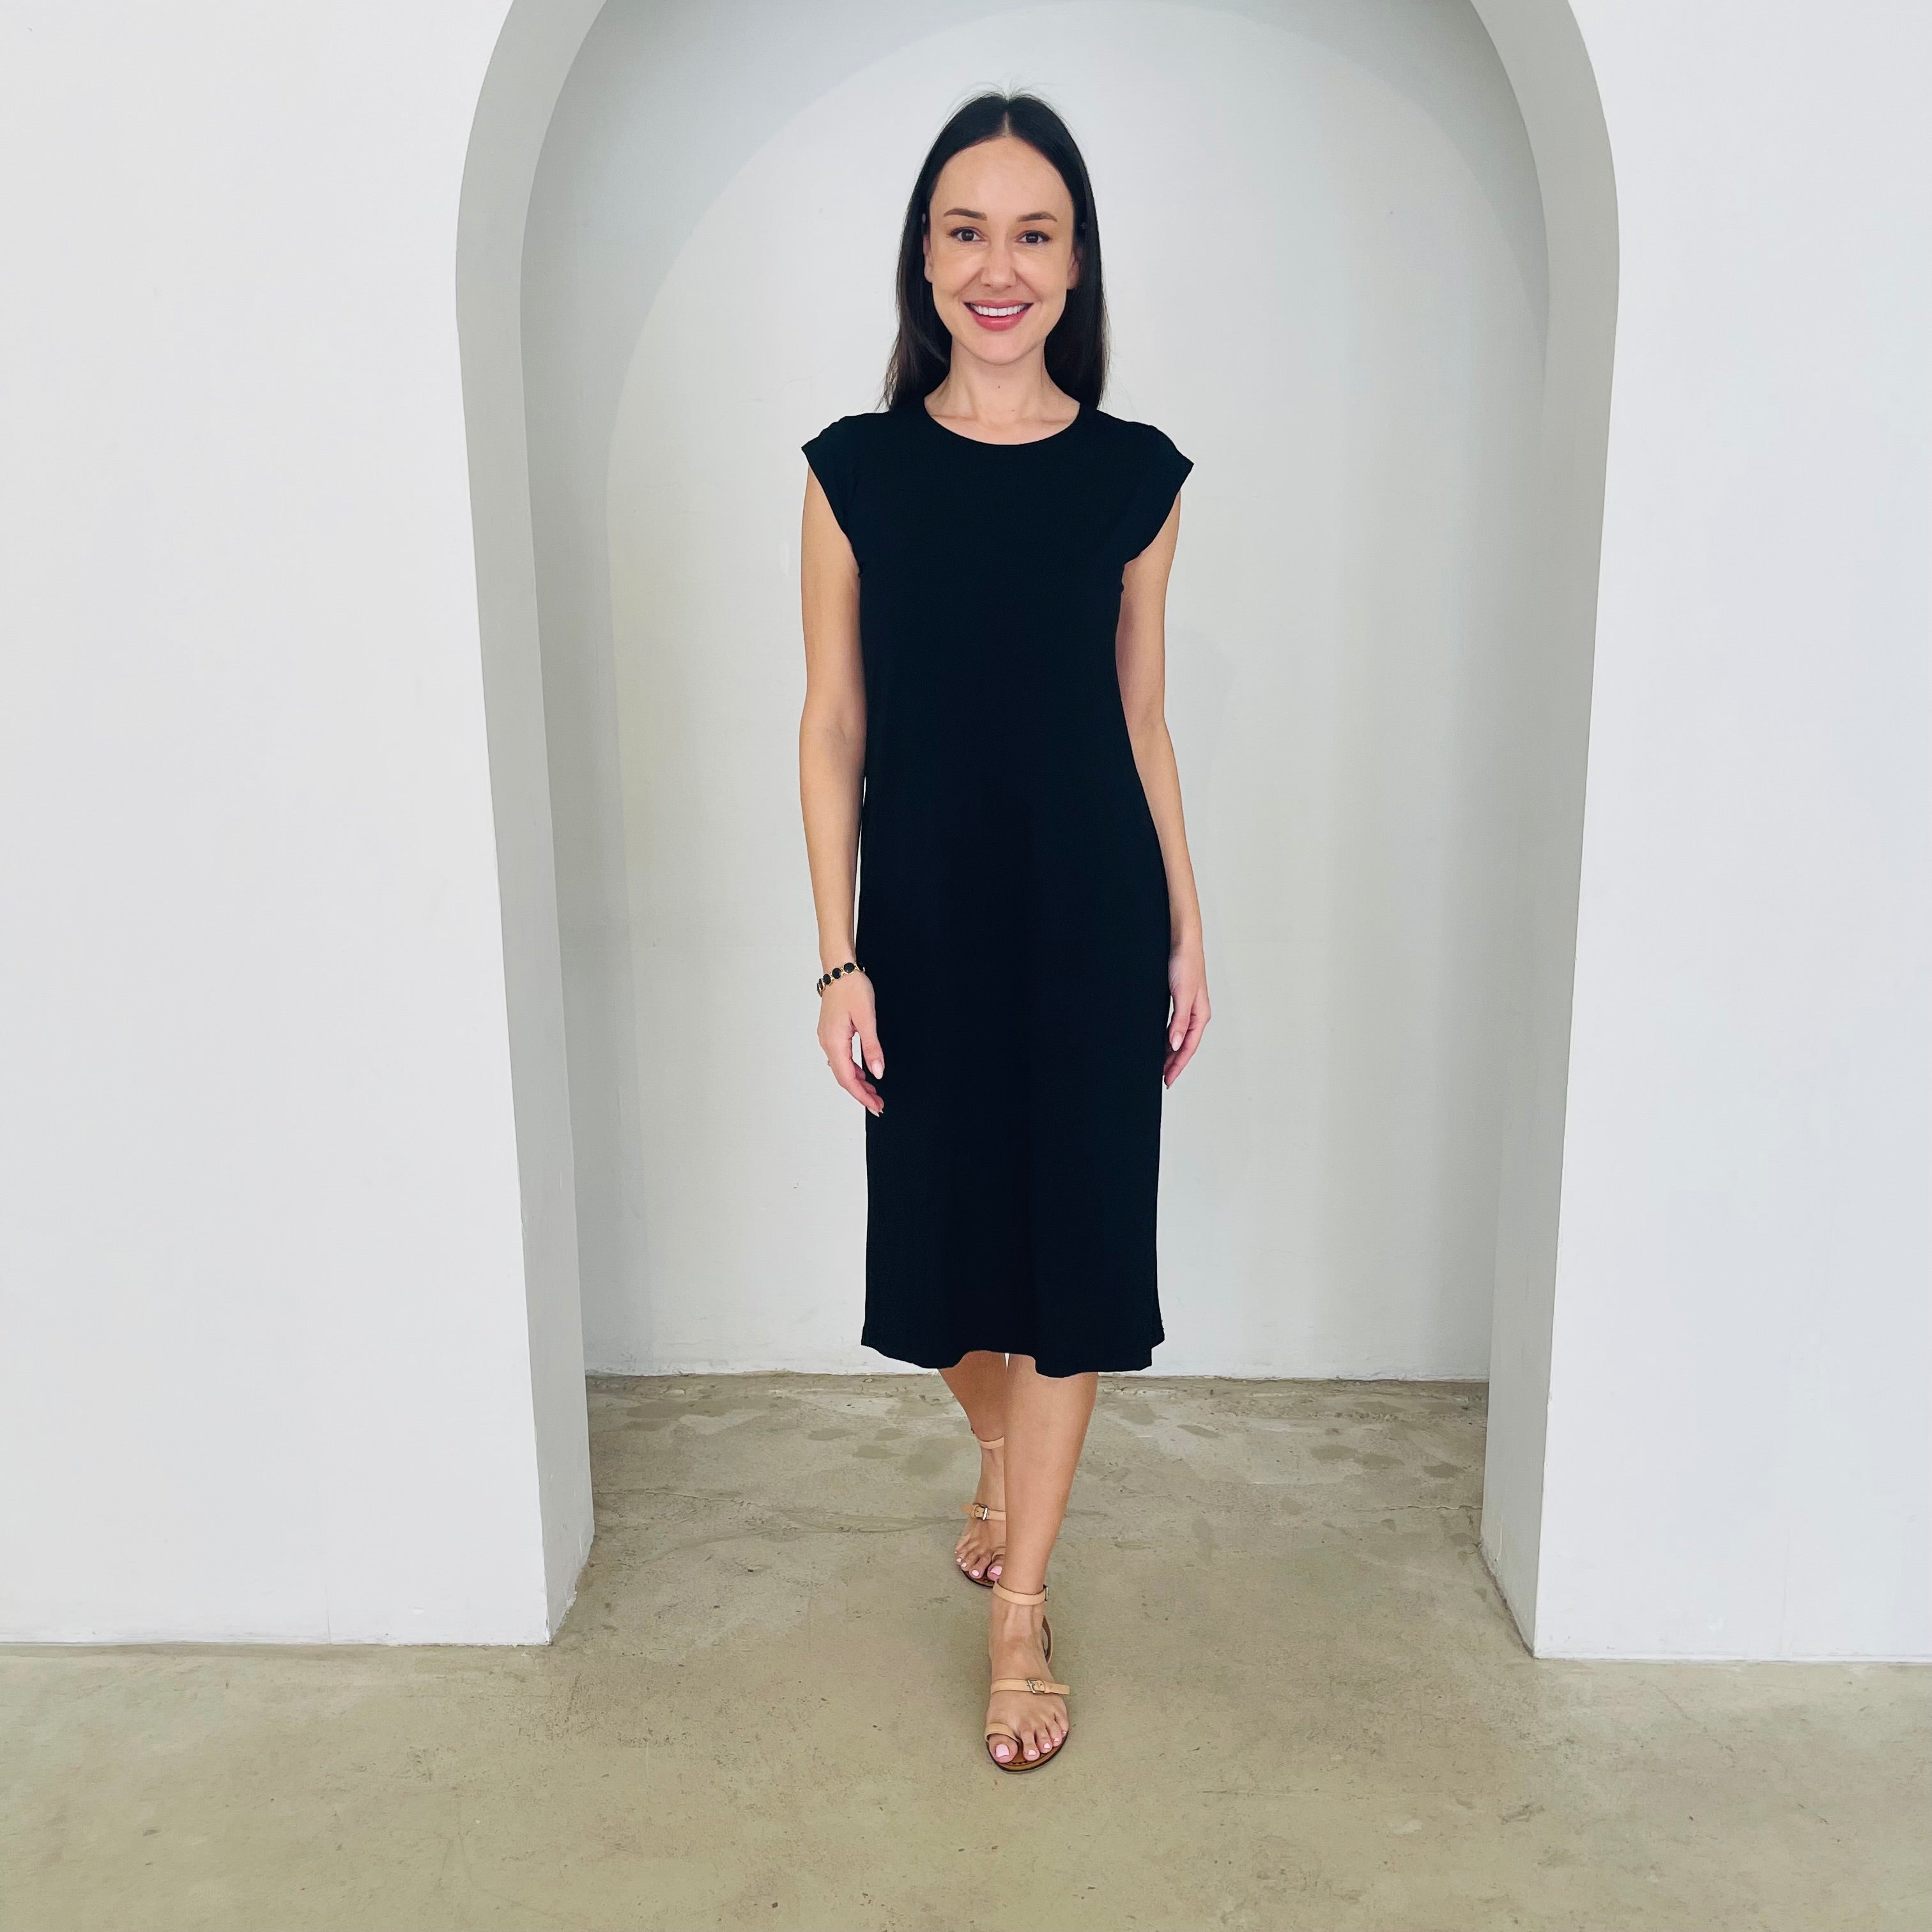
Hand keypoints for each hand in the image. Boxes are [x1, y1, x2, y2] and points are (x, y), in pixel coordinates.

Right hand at [818, 971, 883, 1114]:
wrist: (839, 968)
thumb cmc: (852, 988)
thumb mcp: (867, 1018)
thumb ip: (872, 1047)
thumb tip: (877, 1072)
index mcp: (835, 1042)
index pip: (848, 1078)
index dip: (862, 1096)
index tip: (875, 1107)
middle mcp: (827, 1043)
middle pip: (843, 1077)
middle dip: (860, 1093)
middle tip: (878, 1105)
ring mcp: (827, 1038)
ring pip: (841, 1068)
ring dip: (857, 1082)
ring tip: (874, 1092)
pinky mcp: (830, 1032)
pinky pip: (840, 1058)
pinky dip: (852, 1069)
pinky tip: (863, 1071)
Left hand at [1163, 941, 1209, 1086]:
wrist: (1182, 941)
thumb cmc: (1185, 963)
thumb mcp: (1182, 995)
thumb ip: (1180, 1021)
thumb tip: (1175, 1045)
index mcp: (1201, 1015)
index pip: (1188, 1047)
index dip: (1178, 1065)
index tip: (1168, 1079)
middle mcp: (1196, 1013)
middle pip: (1185, 1045)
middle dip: (1175, 1062)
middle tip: (1163, 1078)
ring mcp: (1188, 1007)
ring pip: (1179, 1036)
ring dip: (1171, 1052)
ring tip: (1160, 1065)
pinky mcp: (1179, 999)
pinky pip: (1174, 1026)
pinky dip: (1168, 1037)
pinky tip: (1161, 1042)